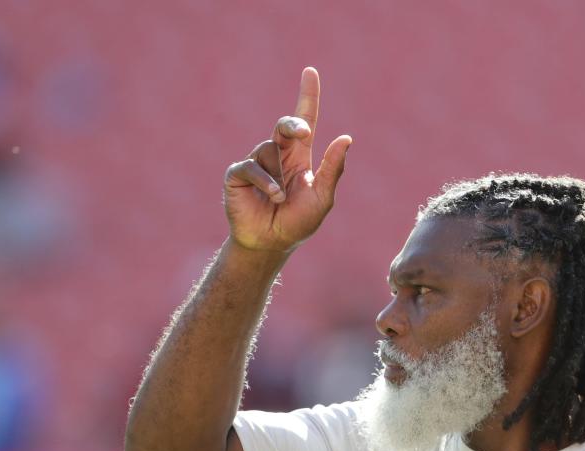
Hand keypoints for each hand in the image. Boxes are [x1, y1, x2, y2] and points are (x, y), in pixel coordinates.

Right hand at [224, 67, 351, 252]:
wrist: (270, 244)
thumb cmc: (298, 223)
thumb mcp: (321, 198)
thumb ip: (332, 169)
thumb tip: (346, 138)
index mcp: (300, 157)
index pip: (305, 120)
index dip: (308, 96)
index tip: (310, 72)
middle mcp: (279, 155)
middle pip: (285, 125)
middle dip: (293, 124)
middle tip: (302, 133)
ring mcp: (257, 163)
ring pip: (269, 149)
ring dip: (279, 176)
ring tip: (282, 198)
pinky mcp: (238, 174)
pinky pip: (252, 167)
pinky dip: (266, 182)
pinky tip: (274, 197)